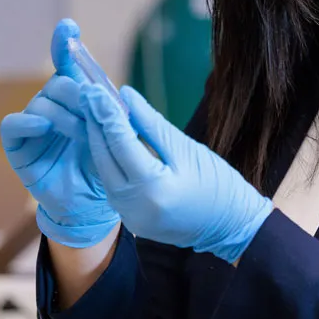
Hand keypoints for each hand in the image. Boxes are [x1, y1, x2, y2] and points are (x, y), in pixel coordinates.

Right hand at [0, 20, 119, 247]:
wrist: (89, 205)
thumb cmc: (101, 168)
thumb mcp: (111, 136)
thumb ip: (108, 112)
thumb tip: (115, 90)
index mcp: (73, 101)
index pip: (66, 65)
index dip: (65, 43)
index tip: (69, 27)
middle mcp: (49, 108)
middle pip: (57, 84)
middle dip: (77, 94)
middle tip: (94, 112)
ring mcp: (32, 127)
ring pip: (40, 103)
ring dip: (63, 114)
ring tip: (81, 132)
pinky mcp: (18, 147)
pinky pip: (13, 126)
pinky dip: (27, 122)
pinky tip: (43, 126)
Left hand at [80, 84, 272, 262]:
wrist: (232, 228)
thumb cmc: (218, 185)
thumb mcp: (187, 149)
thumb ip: (152, 124)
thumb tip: (125, 96)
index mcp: (153, 188)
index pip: (120, 142)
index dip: (105, 113)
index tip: (93, 89)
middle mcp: (134, 206)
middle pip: (104, 158)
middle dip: (95, 124)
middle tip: (87, 95)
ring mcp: (130, 218)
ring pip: (103, 172)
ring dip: (98, 142)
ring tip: (94, 112)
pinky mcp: (130, 221)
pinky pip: (112, 185)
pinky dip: (109, 161)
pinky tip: (107, 139)